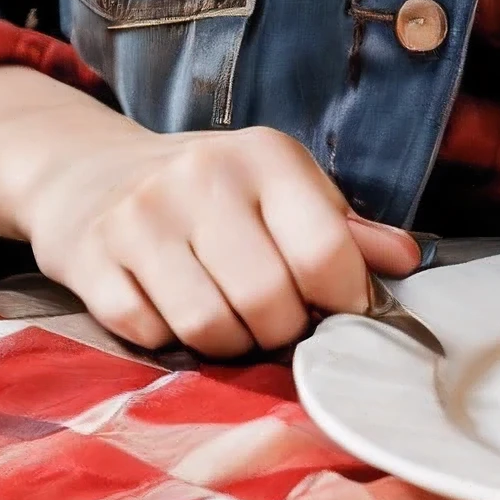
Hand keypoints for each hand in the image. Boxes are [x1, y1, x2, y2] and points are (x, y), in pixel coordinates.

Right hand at [23, 120, 419, 354]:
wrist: (92, 172)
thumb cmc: (208, 189)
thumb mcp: (279, 188)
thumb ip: (343, 227)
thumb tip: (406, 260)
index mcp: (266, 156)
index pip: (325, 252)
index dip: (341, 300)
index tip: (334, 309)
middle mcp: (204, 176)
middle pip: (268, 300)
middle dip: (279, 331)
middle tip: (272, 319)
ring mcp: (143, 216)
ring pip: (208, 327)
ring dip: (226, 343)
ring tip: (226, 316)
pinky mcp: (93, 256)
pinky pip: (149, 334)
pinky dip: (166, 339)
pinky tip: (168, 307)